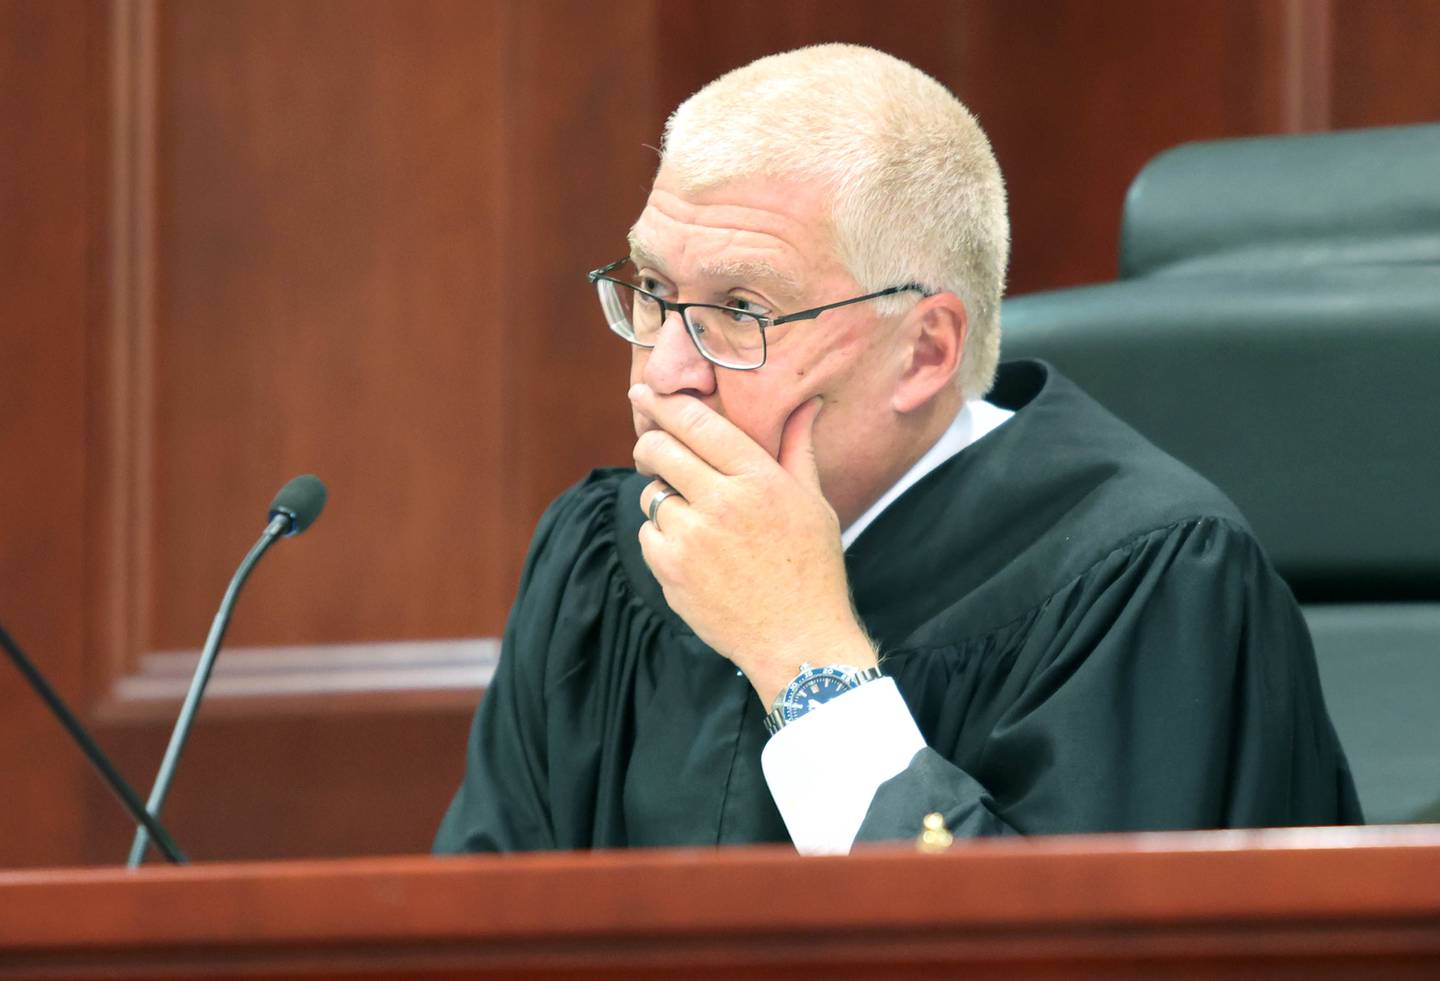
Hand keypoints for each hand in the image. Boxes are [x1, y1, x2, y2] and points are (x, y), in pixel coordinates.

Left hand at [630, 383, 876, 705]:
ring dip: (662, 496)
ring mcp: (692, 538)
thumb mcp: (813, 503)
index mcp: (758, 478)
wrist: (799, 641)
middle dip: (649, 444)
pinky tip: (693, 550)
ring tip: (693, 515)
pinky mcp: (670, 571)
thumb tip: (806, 404)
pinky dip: (662, 535)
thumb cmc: (812, 569)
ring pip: (651, 494)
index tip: (643, 391)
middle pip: (658, 450)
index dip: (662, 404)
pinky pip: (648, 533)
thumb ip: (798, 448)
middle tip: (654, 449)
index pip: (696, 423)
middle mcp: (722, 502)